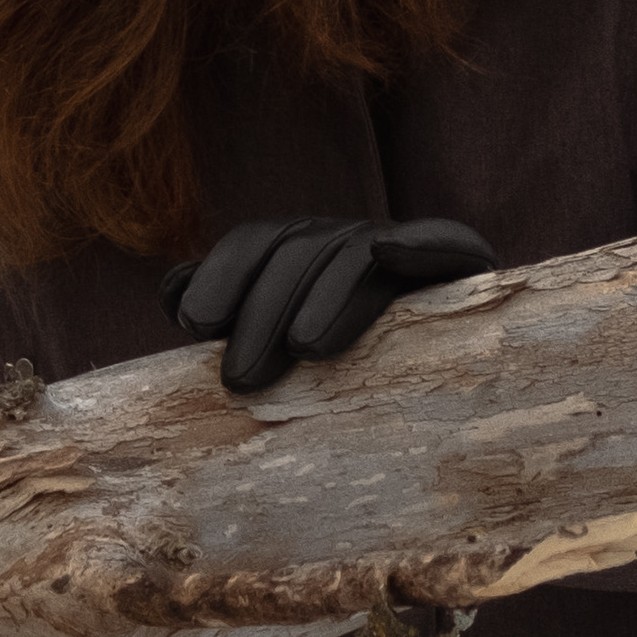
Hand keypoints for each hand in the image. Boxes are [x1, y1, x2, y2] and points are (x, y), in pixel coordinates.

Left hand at [165, 214, 495, 407]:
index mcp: (303, 251)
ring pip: (355, 254)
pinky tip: (388, 250)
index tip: (194, 323)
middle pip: (299, 250)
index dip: (222, 274)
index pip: (257, 242)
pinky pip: (441, 244)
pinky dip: (414, 244)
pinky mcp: (463, 263)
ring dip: (326, 295)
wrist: (457, 396)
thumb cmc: (349, 379)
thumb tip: (173, 293)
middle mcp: (348, 240)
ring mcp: (402, 249)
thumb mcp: (282, 346)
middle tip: (240, 379)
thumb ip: (231, 316)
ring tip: (304, 347)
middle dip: (263, 310)